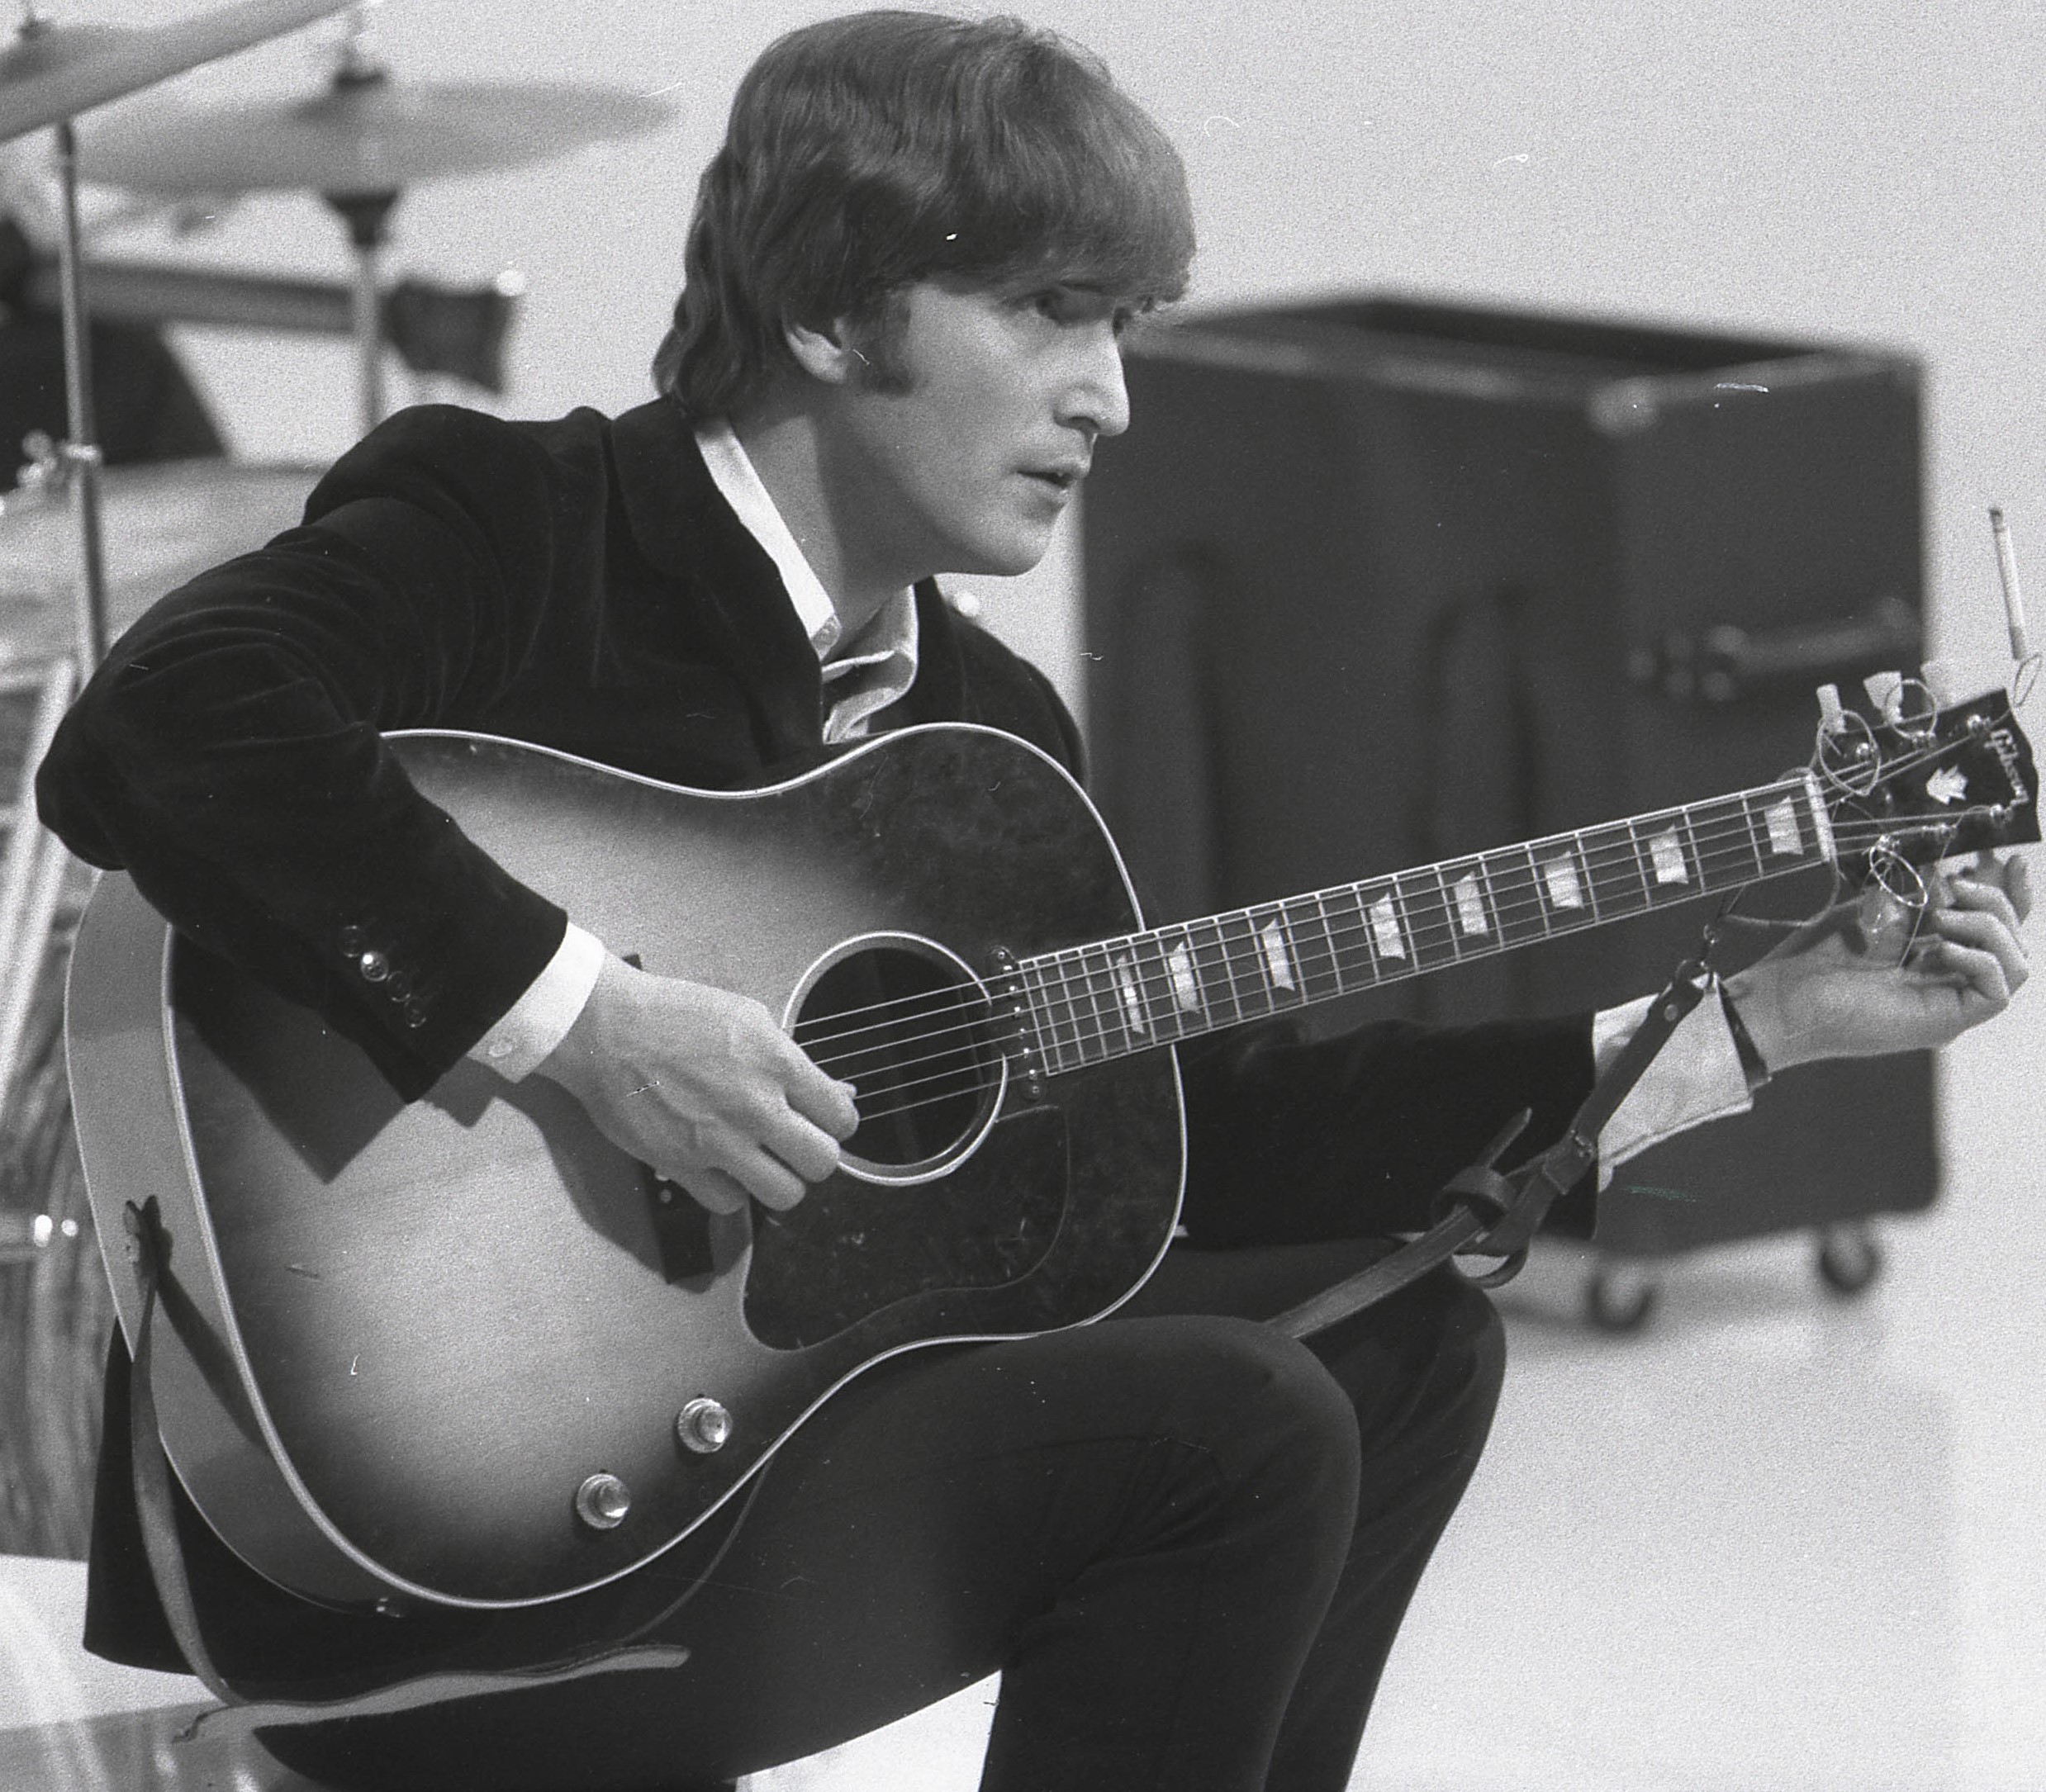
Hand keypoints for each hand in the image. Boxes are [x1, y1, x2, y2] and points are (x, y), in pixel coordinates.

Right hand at [535, 954, 859, 1215]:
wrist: (605, 1027)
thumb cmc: (671, 1015)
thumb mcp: (747, 1017)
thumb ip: (792, 1060)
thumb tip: (835, 1093)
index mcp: (776, 1063)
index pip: (842, 1118)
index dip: (836, 1123)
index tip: (822, 1121)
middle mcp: (754, 1105)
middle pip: (822, 1163)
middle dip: (814, 1156)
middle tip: (794, 1144)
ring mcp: (718, 1140)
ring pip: (785, 1195)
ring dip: (778, 1180)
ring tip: (762, 1162)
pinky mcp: (681, 1164)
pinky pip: (730, 1203)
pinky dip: (730, 1191)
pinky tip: (721, 1167)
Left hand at [1725, 853, 2031, 1073]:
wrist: (1786, 996)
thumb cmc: (1818, 957)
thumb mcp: (1877, 910)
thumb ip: (1920, 895)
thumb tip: (1956, 874)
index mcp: (1935, 957)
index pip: (1995, 928)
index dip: (2012, 896)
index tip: (2012, 861)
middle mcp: (1949, 981)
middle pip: (2013, 942)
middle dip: (1996, 902)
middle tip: (1954, 885)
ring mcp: (1950, 1004)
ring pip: (2016, 964)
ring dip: (1988, 927)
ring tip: (1940, 916)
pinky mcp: (1946, 1021)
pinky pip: (1996, 992)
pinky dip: (1979, 959)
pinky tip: (1940, 947)